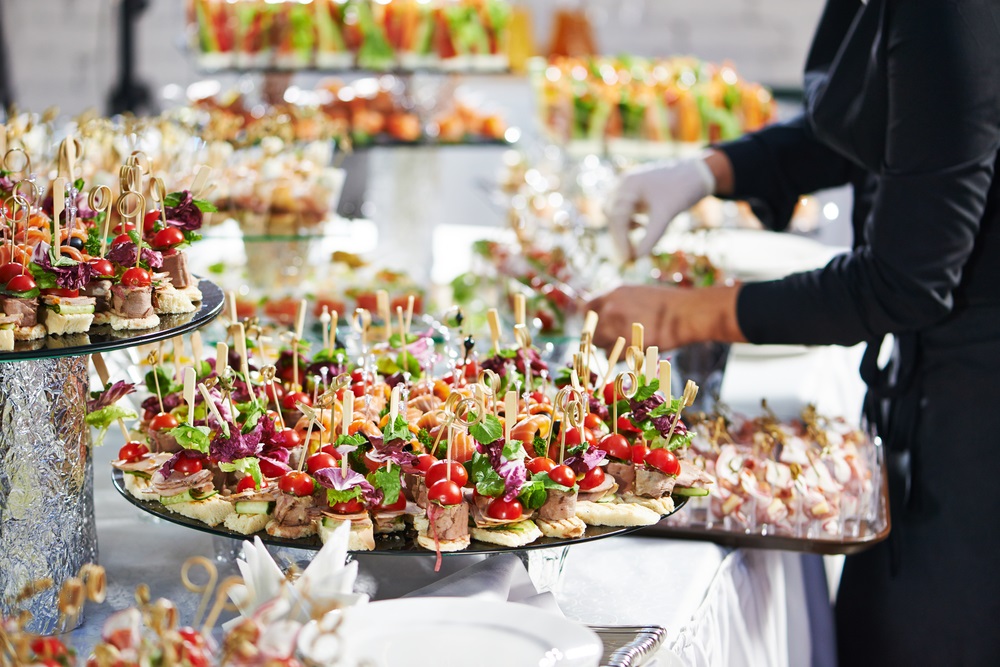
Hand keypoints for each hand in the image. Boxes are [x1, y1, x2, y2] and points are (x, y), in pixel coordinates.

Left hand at [589, 284, 746, 349]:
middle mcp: (609, 309)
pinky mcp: (625, 345)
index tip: (599, 328)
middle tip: (617, 340)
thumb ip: (618, 303)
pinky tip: (638, 350)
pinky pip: (615, 358)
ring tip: (631, 344)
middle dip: (602, 337)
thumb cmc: (668, 304)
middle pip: (592, 331)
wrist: (686, 313)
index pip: (587, 309)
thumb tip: (604, 315)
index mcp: (612, 294)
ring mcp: (615, 327)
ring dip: (612, 349)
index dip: (593, 321)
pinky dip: (624, 358)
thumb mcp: (638, 294)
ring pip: (601, 346)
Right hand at [605, 156, 715, 261]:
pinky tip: (641, 227)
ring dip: (622, 230)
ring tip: (634, 245)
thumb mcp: (667, 215)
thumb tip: (639, 258)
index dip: (620, 241)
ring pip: (616, 214)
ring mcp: (628, 188)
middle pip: (613, 217)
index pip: (618, 217)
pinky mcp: (635, 192)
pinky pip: (624, 210)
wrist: (698, 173)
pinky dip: (628, 222)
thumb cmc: (683, 189)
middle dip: (620, 238)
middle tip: (629, 258)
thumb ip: (652, 236)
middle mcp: (624, 184)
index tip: (627, 260)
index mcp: (629, 185)